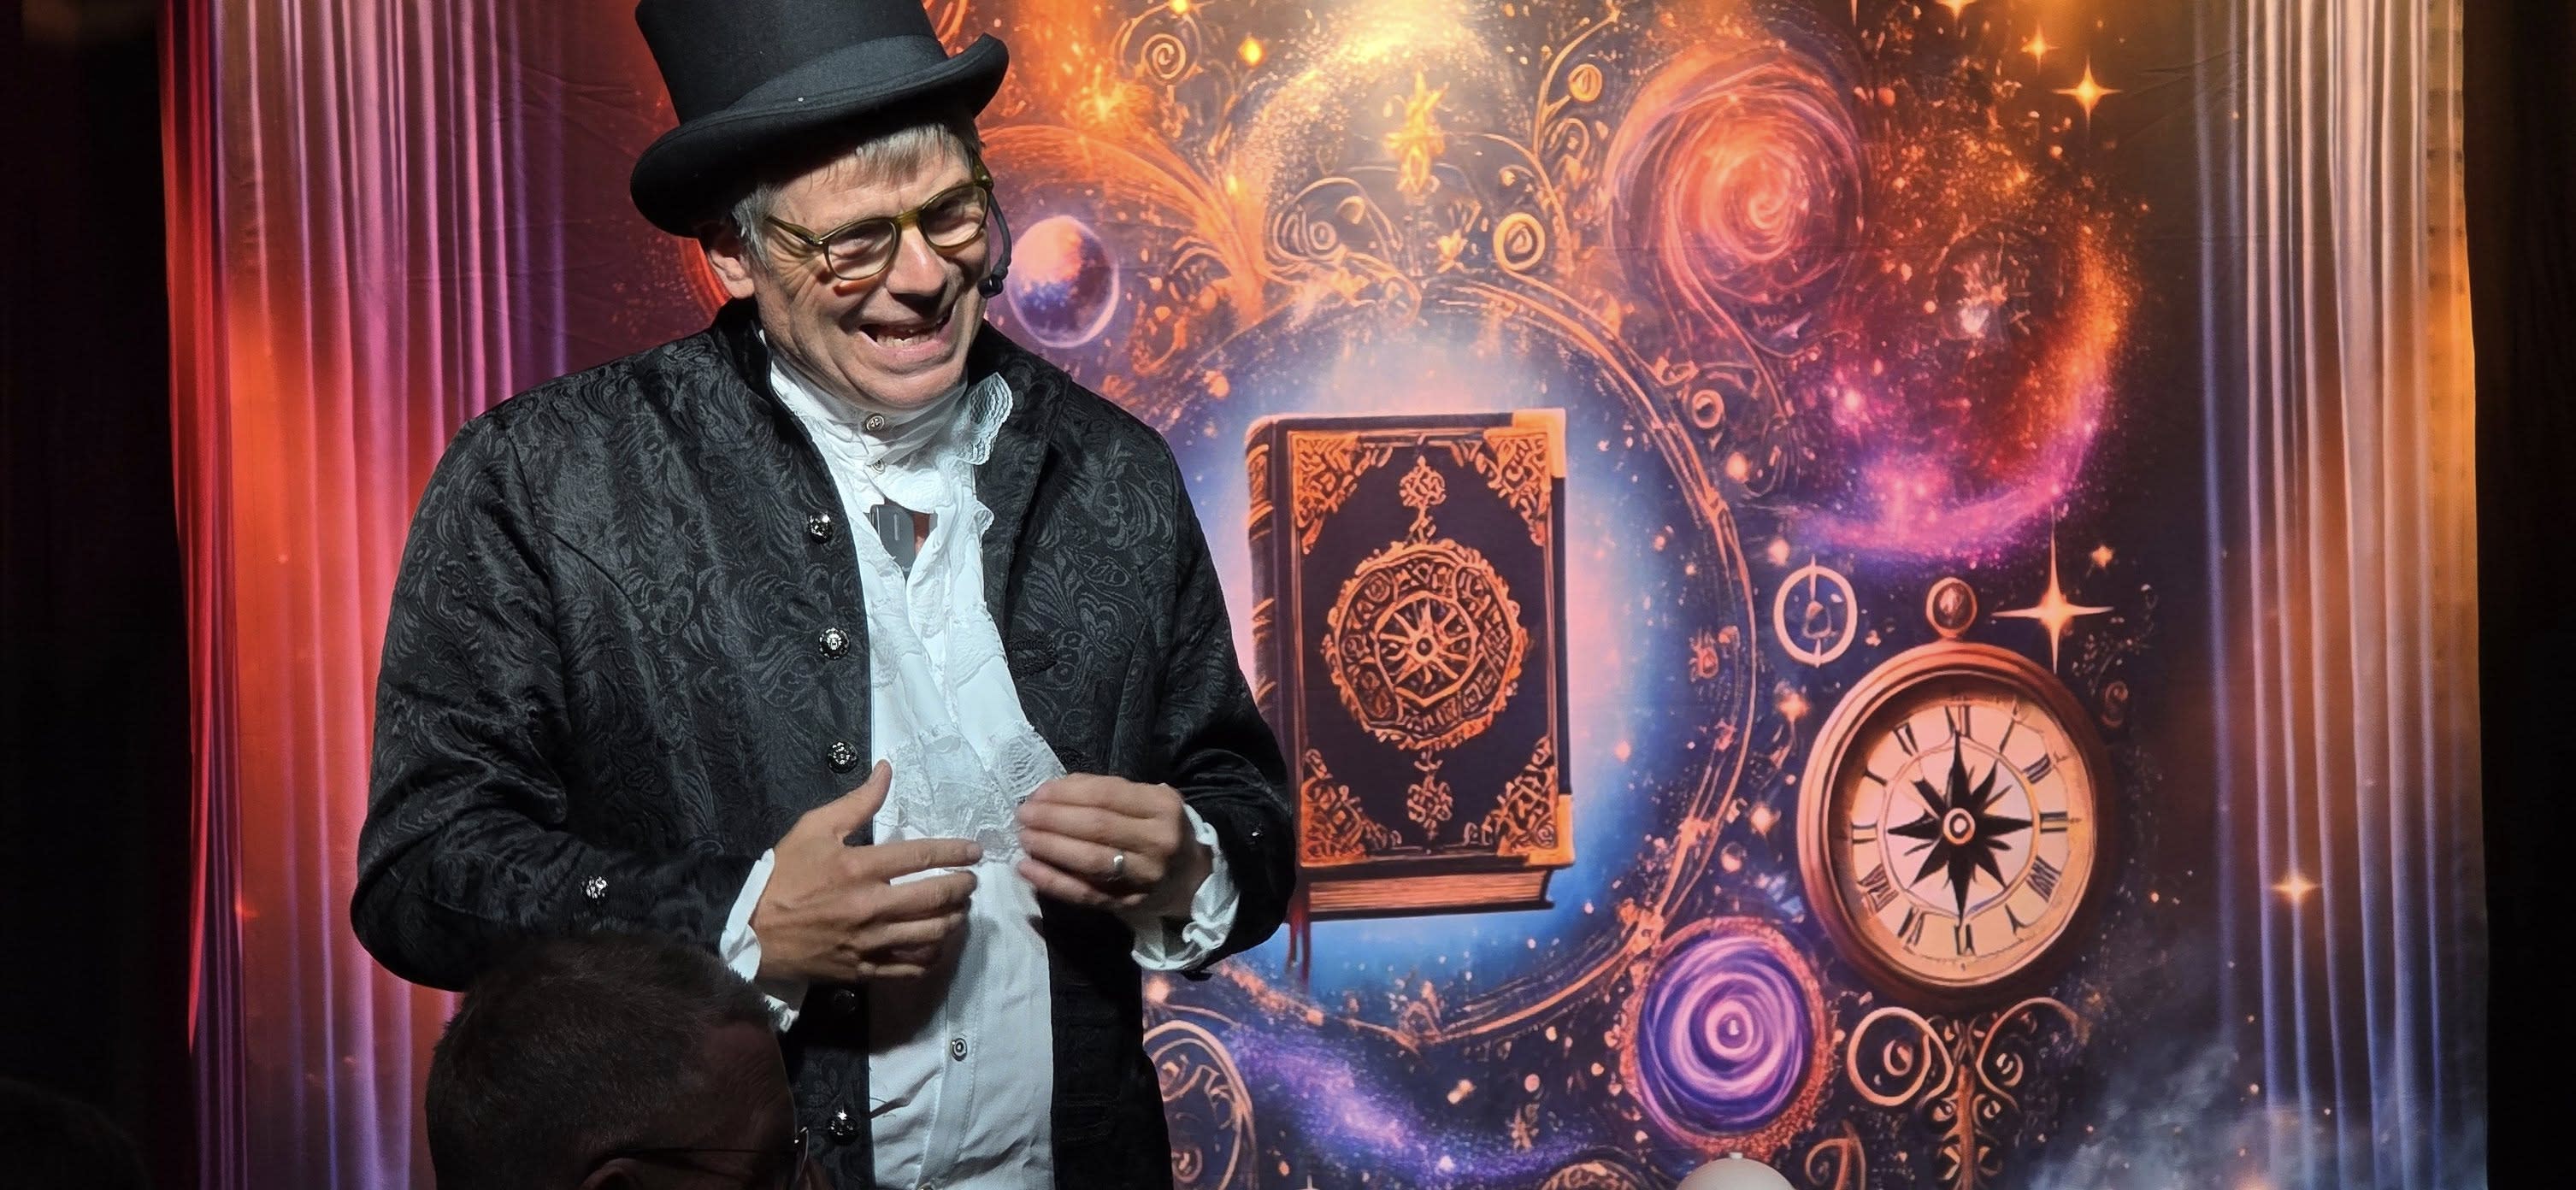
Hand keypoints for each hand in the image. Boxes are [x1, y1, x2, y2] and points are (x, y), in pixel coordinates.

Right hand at [752, 762, 981, 982]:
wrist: (752, 931)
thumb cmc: (783, 875)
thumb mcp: (814, 828)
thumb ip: (857, 802)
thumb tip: (887, 771)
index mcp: (859, 867)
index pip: (921, 857)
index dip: (955, 852)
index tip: (975, 851)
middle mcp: (871, 906)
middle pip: (935, 897)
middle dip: (963, 887)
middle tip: (971, 881)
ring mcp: (869, 942)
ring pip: (930, 935)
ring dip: (954, 920)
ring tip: (959, 910)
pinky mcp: (863, 969)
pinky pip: (910, 968)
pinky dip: (932, 956)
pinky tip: (937, 944)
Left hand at [1015, 774, 1210, 918]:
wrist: (1192, 878)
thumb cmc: (1160, 830)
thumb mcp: (1147, 802)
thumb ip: (1106, 793)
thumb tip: (1051, 791)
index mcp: (1162, 807)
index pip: (1106, 794)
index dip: (1066, 793)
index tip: (1037, 793)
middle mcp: (1158, 841)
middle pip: (1096, 826)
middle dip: (1052, 818)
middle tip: (1023, 815)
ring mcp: (1145, 876)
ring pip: (1090, 860)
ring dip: (1049, 847)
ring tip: (1023, 837)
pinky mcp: (1128, 903)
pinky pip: (1084, 893)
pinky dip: (1052, 881)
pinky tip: (1027, 868)